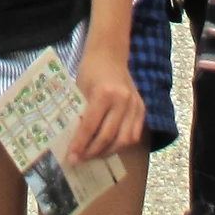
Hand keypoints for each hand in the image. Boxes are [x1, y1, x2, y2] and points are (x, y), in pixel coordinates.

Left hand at [68, 46, 145, 164]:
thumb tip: (74, 141)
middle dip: (92, 151)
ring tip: (93, 156)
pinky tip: (109, 148)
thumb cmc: (91, 70)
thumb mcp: (80, 88)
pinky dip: (122, 145)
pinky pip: (134, 134)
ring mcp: (135, 105)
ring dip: (108, 152)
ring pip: (124, 140)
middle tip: (80, 160)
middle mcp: (123, 100)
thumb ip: (81, 113)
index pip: (91, 125)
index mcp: (105, 92)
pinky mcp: (142, 108)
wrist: (110, 53)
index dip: (81, 143)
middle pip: (108, 136)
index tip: (72, 156)